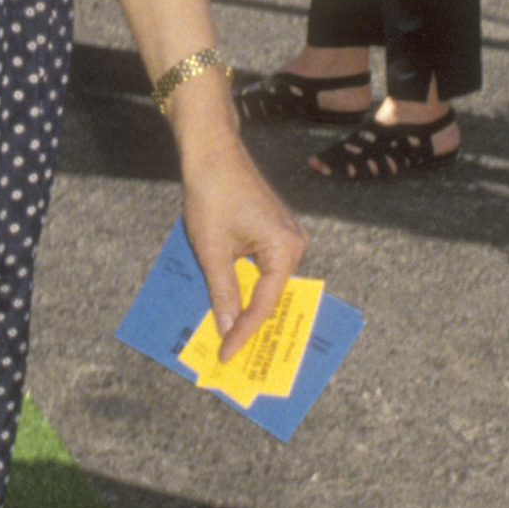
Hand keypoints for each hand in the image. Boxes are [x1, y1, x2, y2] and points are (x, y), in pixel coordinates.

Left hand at [180, 136, 306, 363]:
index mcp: (286, 249)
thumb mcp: (212, 250)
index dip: (244, 331)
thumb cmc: (212, 196)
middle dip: (249, 322)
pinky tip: (231, 301)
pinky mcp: (276, 231)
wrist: (212, 154)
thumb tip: (226, 327)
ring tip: (229, 333)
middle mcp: (296, 244)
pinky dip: (247, 284)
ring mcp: (288, 237)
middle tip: (230, 351)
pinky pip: (264, 268)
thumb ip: (223, 291)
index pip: (265, 304)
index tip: (227, 353)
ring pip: (267, 283)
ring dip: (247, 304)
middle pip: (271, 295)